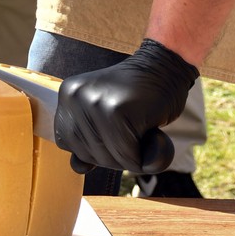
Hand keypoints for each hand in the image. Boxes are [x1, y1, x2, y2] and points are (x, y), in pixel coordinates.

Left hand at [55, 39, 198, 173]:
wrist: (167, 67)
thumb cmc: (138, 95)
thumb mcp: (103, 115)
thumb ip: (87, 141)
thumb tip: (79, 168)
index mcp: (68, 95)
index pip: (68, 144)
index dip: (95, 145)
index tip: (116, 126)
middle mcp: (75, 97)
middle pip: (88, 154)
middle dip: (116, 152)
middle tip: (133, 125)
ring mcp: (95, 103)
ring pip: (110, 159)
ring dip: (133, 154)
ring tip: (141, 125)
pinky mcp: (117, 111)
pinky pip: (130, 157)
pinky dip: (147, 154)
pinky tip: (151, 129)